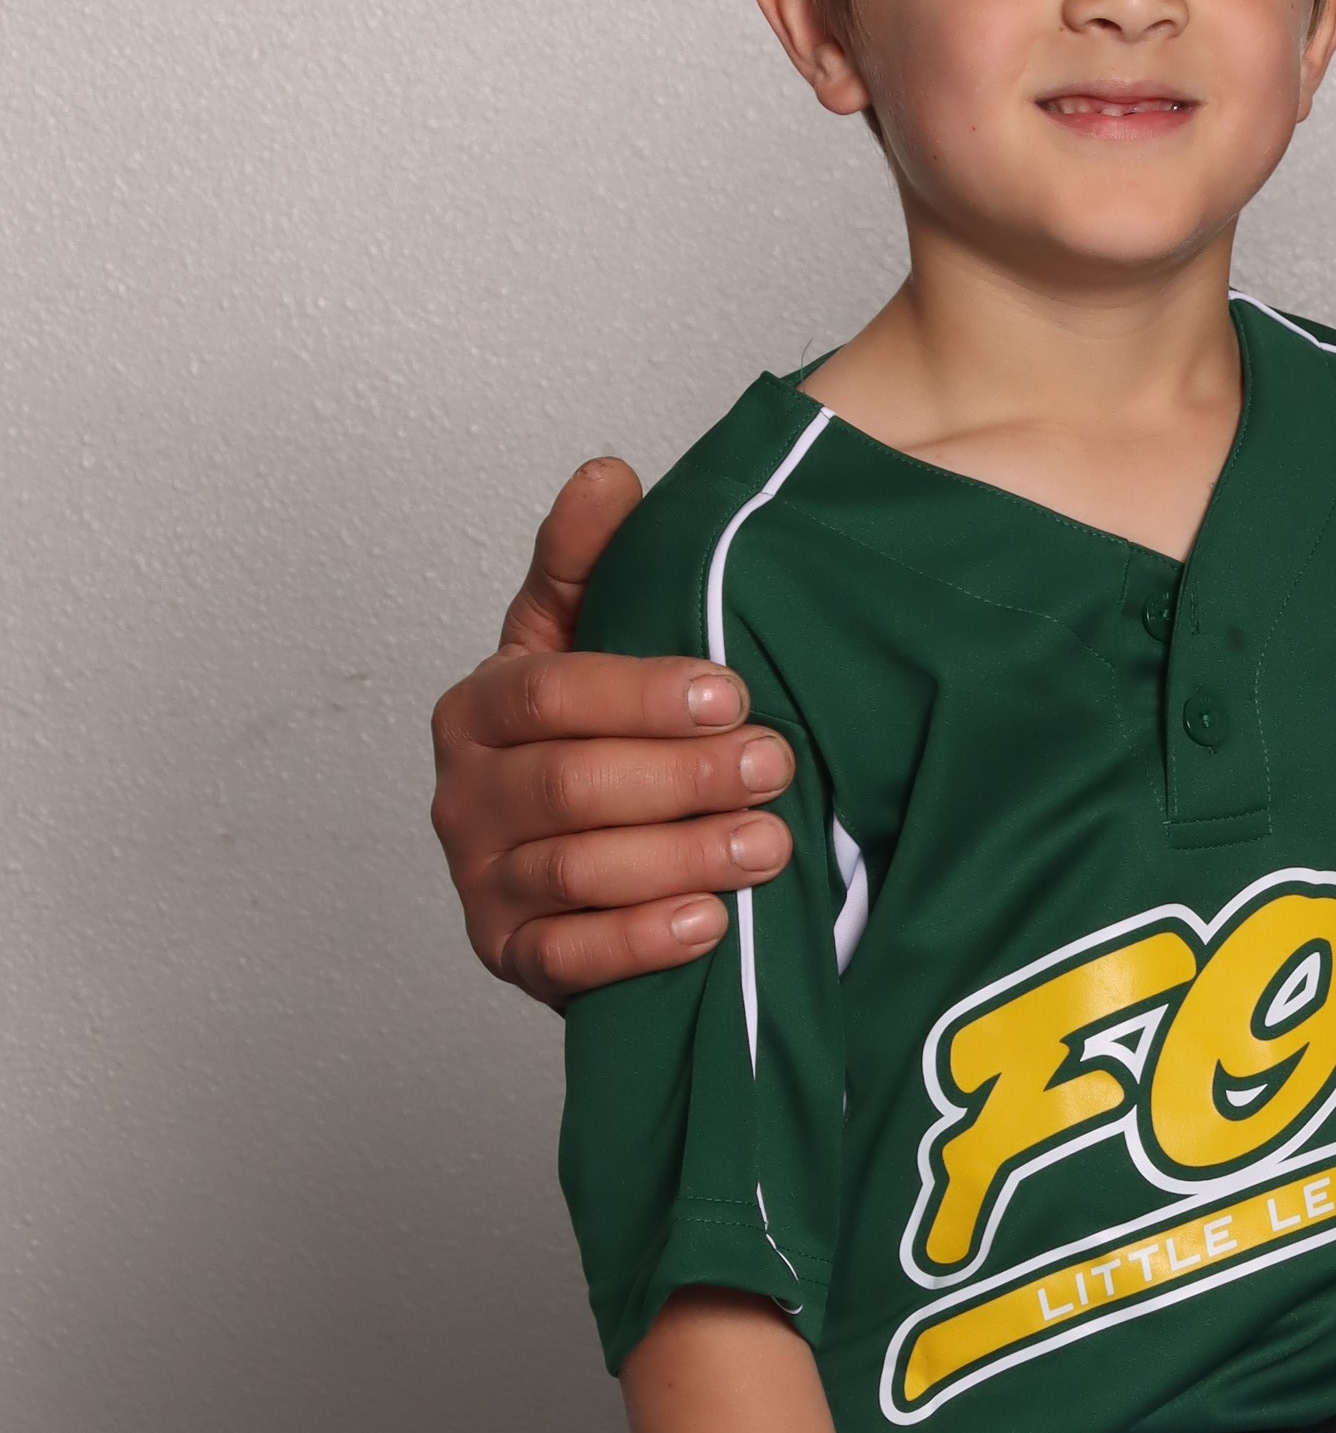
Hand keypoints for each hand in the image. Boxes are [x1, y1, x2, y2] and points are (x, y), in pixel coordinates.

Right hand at [429, 458, 796, 999]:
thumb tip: (606, 475)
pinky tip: (710, 924)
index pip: (551, 692)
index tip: (731, 691)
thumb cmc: (586, 742)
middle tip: (774, 766)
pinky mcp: (511, 957)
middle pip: (570, 783)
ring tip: (769, 845)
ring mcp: (482, 883)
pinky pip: (569, 958)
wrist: (568, 865)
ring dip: (682, 857)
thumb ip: (585, 565)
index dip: (643, 693)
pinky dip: (642, 943)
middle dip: (682, 776)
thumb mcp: (580, 646)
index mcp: (477, 708)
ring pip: (577, 870)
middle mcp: (464, 797)